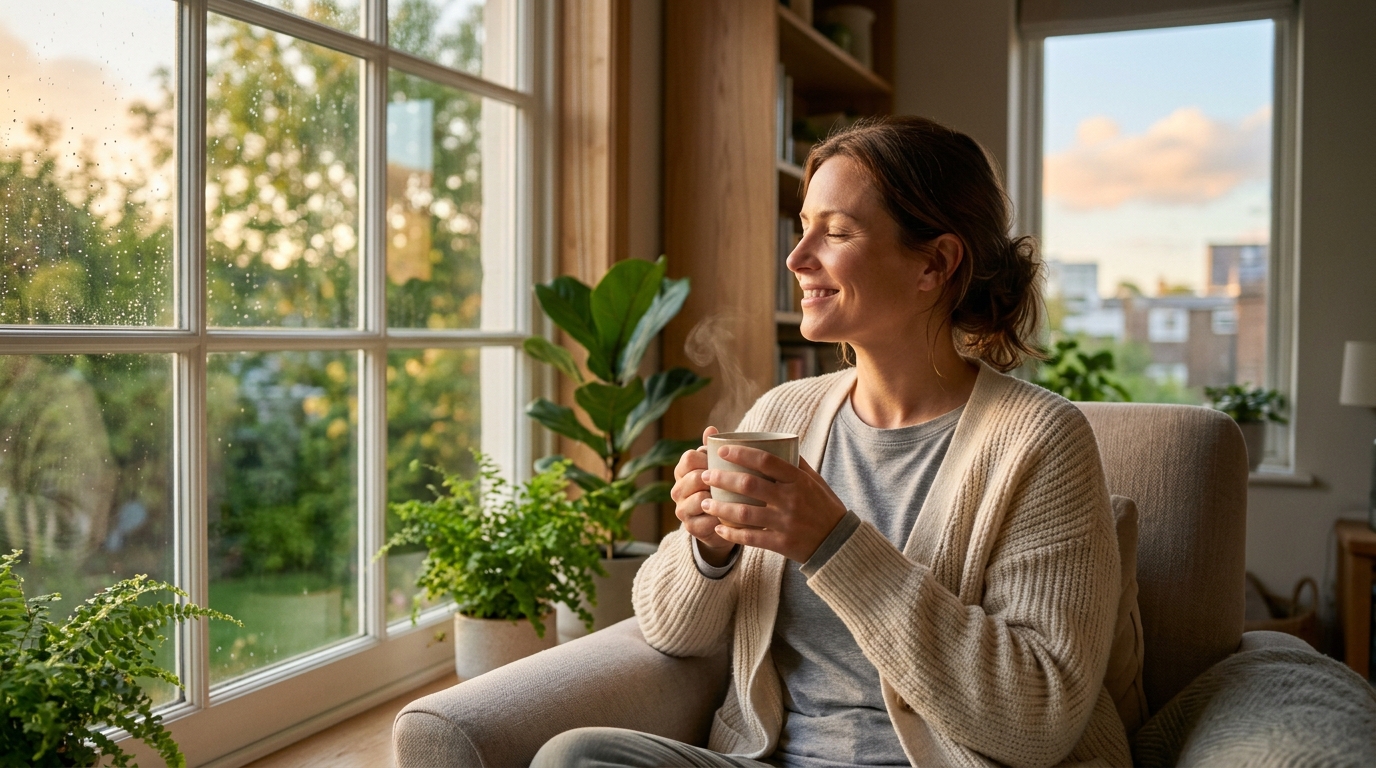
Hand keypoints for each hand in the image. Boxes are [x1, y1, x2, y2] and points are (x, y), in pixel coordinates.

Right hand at [670, 426, 734, 565]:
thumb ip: (713, 449)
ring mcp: (682, 510)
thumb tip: (711, 428)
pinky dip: (721, 517)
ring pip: (699, 499)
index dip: (708, 458)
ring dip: (718, 499)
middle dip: (715, 479)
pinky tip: (734, 515)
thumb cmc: (721, 489)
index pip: (689, 457)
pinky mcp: (691, 528)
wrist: (721, 524)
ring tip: (735, 498)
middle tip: (735, 481)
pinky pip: (706, 520)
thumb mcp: (718, 468)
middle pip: (694, 477)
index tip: (725, 461)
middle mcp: (677, 490)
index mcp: (682, 471)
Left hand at [701, 447, 847, 563]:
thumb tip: (777, 442)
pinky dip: (732, 534)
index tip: (722, 451)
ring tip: (705, 503)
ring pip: (744, 513)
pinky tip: (719, 528)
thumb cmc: (824, 506)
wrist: (838, 542)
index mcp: (798, 480)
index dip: (741, 453)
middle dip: (722, 479)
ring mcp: (785, 522)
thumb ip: (796, 464)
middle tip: (706, 475)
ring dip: (720, 507)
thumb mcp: (815, 481)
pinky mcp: (782, 543)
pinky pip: (751, 538)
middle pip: (749, 485)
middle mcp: (791, 499)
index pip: (766, 460)